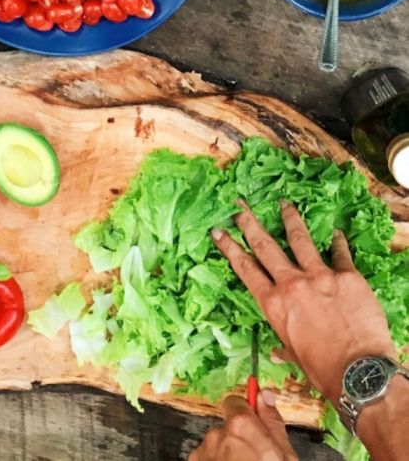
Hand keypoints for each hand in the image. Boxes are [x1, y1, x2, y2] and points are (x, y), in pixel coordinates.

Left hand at [189, 391, 296, 460]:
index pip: (235, 402)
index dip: (245, 413)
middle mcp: (216, 434)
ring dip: (226, 457)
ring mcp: (203, 453)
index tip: (253, 424)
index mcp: (241, 425)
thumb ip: (272, 421)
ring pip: (216, 447)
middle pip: (226, 428)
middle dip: (238, 440)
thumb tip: (265, 393)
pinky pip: (206, 460)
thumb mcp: (285, 456)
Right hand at [211, 201, 395, 404]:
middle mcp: (291, 284)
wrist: (357, 371)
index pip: (245, 268)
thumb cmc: (321, 368)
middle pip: (266, 246)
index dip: (230, 247)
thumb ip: (284, 345)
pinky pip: (340, 253)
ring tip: (285, 204)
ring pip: (300, 240)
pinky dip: (337, 242)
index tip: (219, 231)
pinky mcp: (348, 276)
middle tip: (240, 207)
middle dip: (250, 223)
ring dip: (290, 219)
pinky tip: (335, 233)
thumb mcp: (293, 354)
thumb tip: (279, 351)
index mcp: (273, 303)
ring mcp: (320, 276)